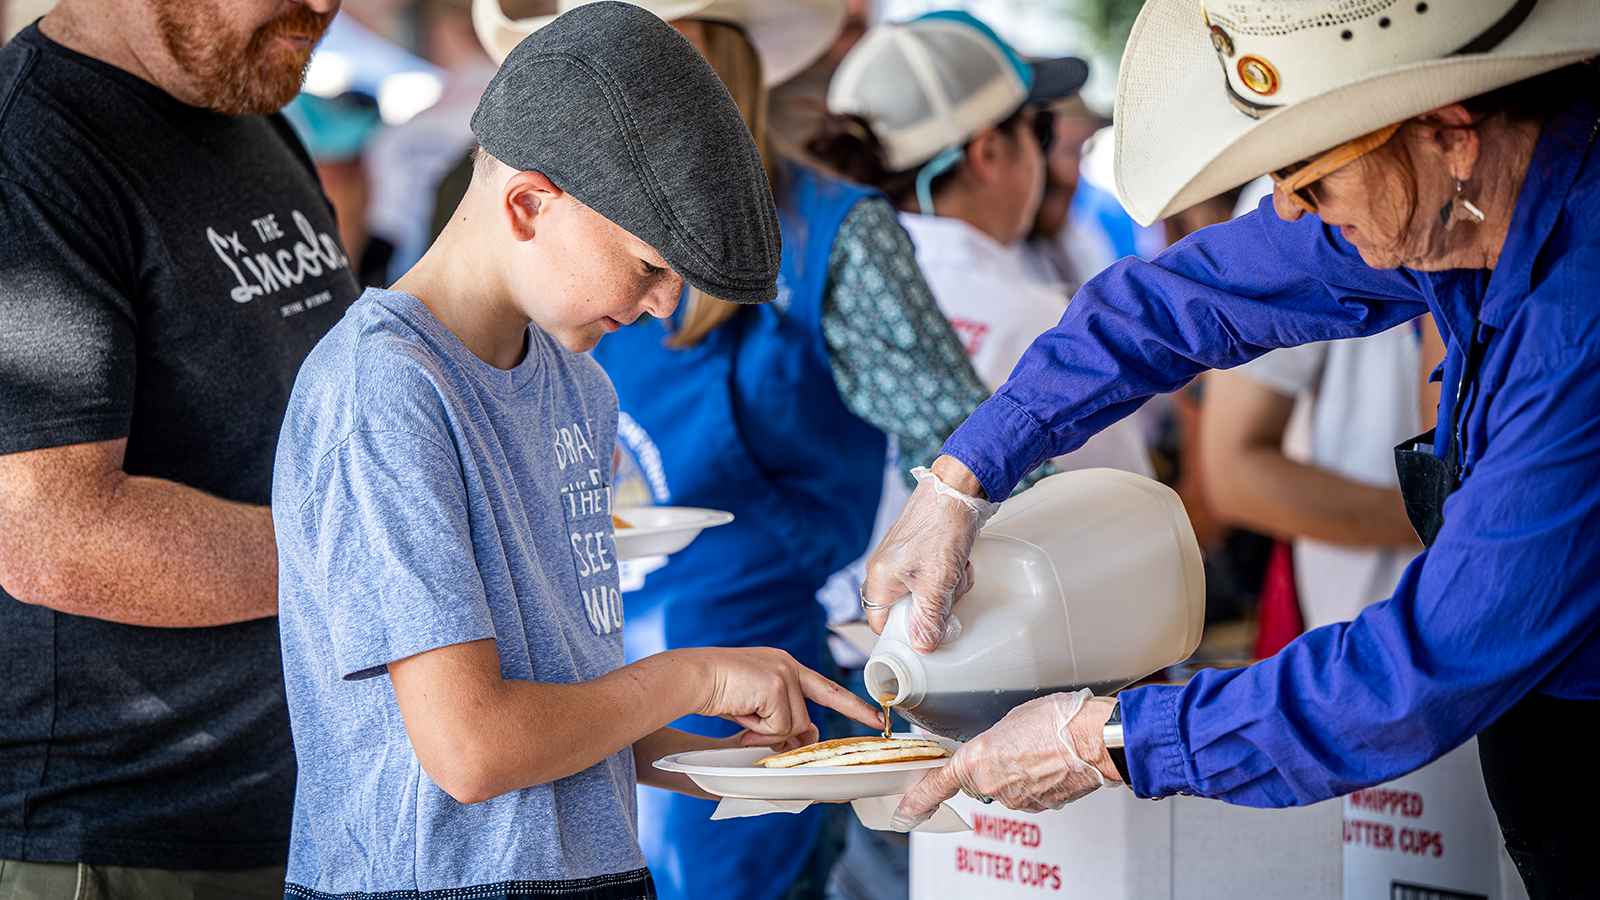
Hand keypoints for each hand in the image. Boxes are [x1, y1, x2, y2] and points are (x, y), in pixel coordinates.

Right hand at [687, 647, 883, 744]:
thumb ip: (781, 719)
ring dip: (764, 730)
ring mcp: (785, 674)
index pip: (825, 688)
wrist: (691, 676)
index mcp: (785, 666)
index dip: (851, 705)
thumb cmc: (716, 690)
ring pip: (793, 726)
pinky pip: (779, 728)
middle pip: (804, 719)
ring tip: (740, 711)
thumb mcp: (755, 706)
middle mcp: (789, 665)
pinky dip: (757, 729)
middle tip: (749, 721)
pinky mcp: (777, 685)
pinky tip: (739, 710)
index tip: (875, 718)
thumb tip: (804, 740)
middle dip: (779, 733)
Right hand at [862, 457, 998, 651]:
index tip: (927, 635)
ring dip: (945, 590)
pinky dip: (947, 575)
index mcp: (879, 578)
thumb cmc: (942, 525)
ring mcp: (900, 559)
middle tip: (948, 594)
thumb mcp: (938, 580)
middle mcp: (884, 569)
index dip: (904, 634)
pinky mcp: (916, 550)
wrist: (957, 488)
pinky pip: (931, 577)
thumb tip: (923, 645)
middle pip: (906, 610)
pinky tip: (959, 562)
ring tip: (957, 572)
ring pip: (923, 594)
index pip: (882, 624)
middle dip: (933, 607)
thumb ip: (929, 617)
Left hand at [891, 691, 1118, 830]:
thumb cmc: (1057, 720)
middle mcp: (992, 785)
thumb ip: (989, 738)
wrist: (1095, 739)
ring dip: (1015, 772)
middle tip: (1011, 744)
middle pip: (976, 782)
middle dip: (987, 767)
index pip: (937, 785)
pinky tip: (1050, 761)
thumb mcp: (1010, 718)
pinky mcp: (1039, 807)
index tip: (904, 813)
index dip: (918, 801)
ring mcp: (1016, 800)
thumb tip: (989, 747)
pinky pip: (1027, 794)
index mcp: (976, 760)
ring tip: (1038, 748)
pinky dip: (1035, 781)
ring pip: (1004, 788)